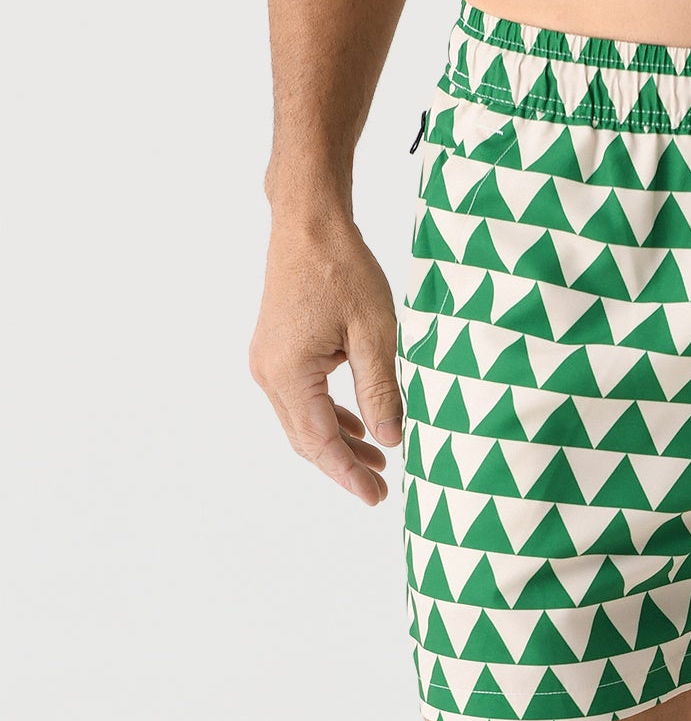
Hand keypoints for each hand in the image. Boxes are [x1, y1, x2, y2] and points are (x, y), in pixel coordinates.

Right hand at [250, 214, 403, 504]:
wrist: (309, 223)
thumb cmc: (342, 269)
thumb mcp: (375, 334)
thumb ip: (381, 391)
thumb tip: (391, 440)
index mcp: (289, 373)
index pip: (321, 441)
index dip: (349, 474)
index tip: (377, 497)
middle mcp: (269, 373)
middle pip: (307, 439)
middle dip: (343, 467)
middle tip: (381, 490)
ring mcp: (269, 363)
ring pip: (303, 423)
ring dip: (339, 445)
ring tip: (378, 464)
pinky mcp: (277, 353)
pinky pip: (302, 401)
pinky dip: (330, 419)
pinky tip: (358, 430)